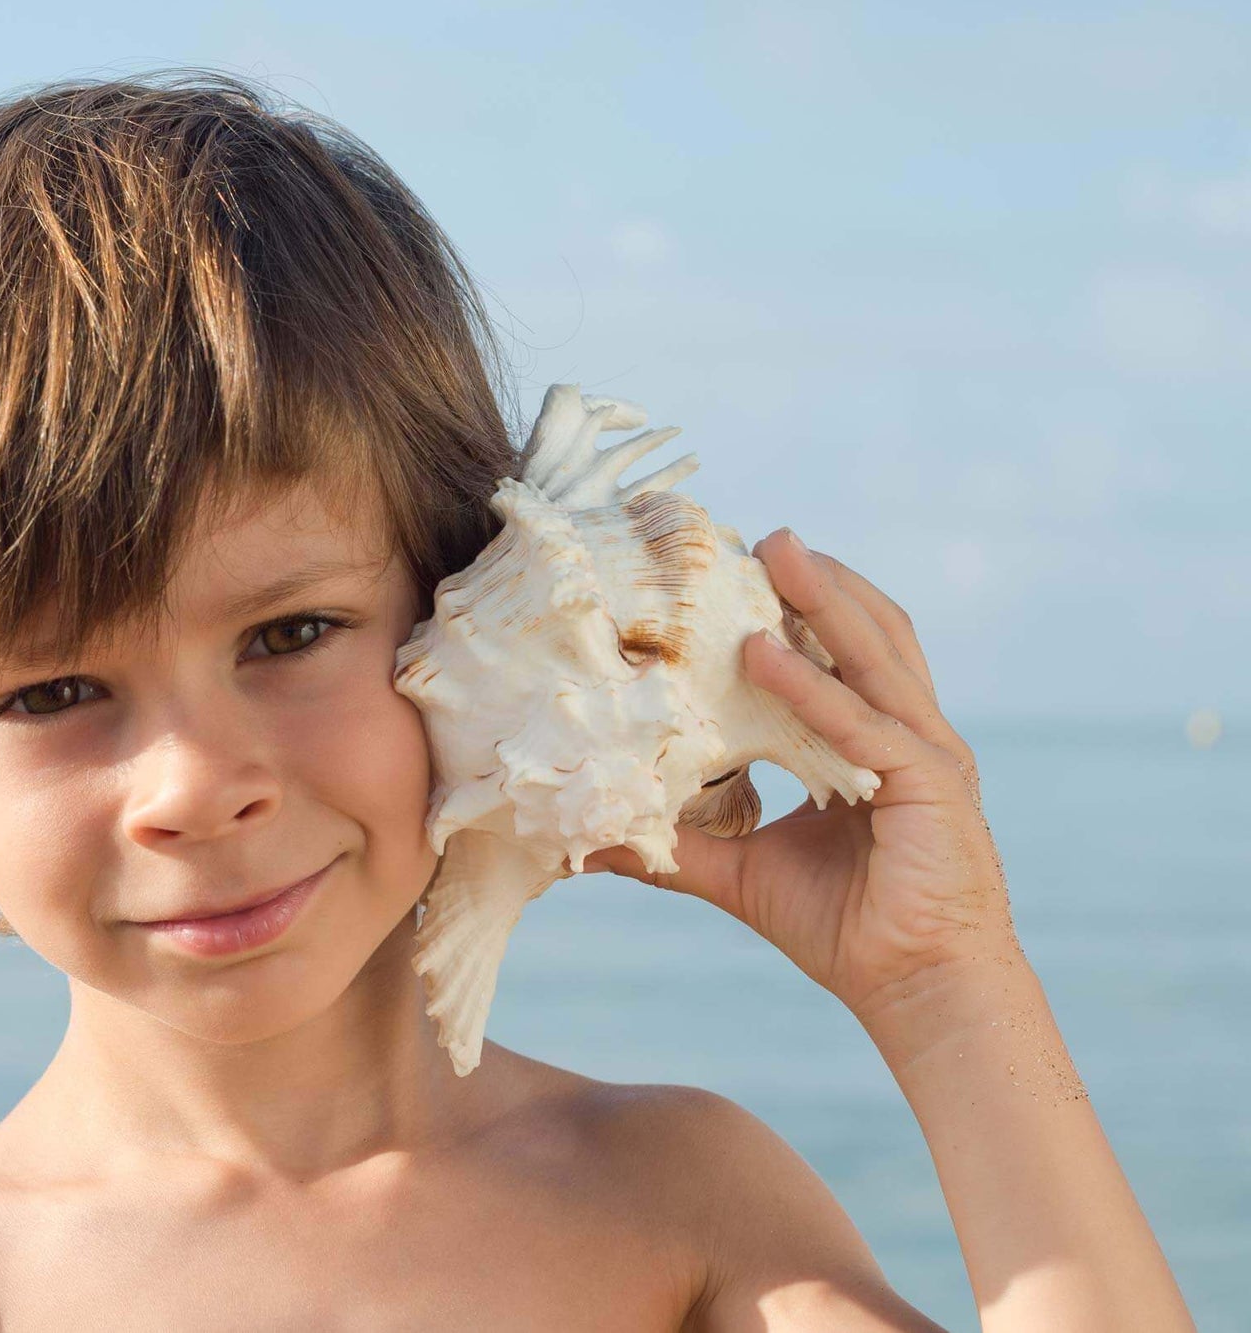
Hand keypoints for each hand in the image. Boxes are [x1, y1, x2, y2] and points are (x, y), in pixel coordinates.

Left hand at [583, 529, 1020, 1021]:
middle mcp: (907, 734)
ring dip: (823, 599)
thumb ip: (678, 846)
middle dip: (816, 580)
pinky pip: (862, 722)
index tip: (736, 571)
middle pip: (867, 632)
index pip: (840, 655)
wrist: (920, 991)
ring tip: (776, 554)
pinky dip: (812, 684)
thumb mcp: (741, 874)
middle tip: (758, 536)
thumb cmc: (847, 929)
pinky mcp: (930, 783)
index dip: (797, 608)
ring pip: (874, 655)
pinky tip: (762, 653)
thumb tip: (598, 837)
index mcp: (875, 742)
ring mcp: (926, 753)